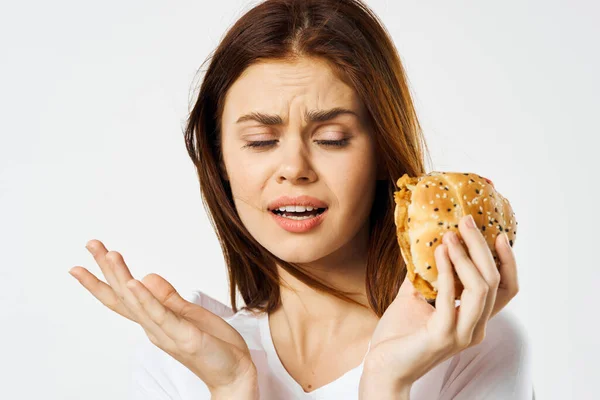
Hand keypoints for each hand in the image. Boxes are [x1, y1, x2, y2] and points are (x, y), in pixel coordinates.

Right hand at [69, 240, 257, 397]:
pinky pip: (162, 316)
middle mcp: (154, 328)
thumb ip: (167, 297)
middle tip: (91, 244)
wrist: (235, 374)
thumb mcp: (189, 314)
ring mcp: (167, 334)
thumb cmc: (214, 346)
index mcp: (156, 321)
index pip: (124, 297)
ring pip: (138, 303)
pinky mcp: (184, 337)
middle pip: (124, 296)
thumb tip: (147, 276)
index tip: (90, 255)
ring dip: (122, 277)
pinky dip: (146, 299)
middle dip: (106, 269)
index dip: (106, 277)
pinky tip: (135, 283)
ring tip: (109, 255)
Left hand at [360, 215, 518, 389]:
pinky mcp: (442, 336)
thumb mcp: (414, 298)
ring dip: (465, 257)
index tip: (497, 234)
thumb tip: (423, 244)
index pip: (505, 290)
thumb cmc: (399, 335)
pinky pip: (451, 299)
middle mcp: (475, 329)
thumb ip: (425, 276)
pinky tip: (438, 253)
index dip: (507, 262)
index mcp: (474, 321)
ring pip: (480, 288)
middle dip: (482, 248)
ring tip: (449, 235)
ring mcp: (461, 334)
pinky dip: (446, 272)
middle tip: (467, 221)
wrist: (382, 368)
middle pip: (494, 282)